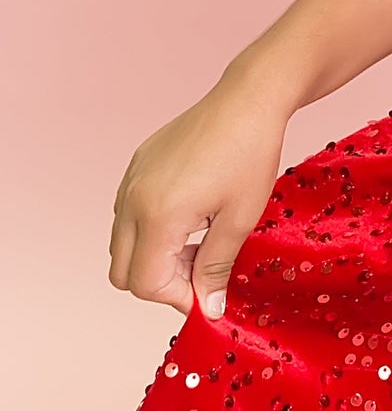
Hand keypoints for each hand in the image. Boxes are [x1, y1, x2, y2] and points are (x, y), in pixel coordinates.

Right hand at [109, 82, 288, 320]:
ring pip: (122, 246)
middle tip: (201, 273)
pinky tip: (190, 219)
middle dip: (160, 283)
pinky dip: (151, 232)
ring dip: (155, 258)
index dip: (178, 299)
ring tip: (200, 243)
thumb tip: (208, 308)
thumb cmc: (251, 156)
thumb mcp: (239, 219)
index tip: (209, 295)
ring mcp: (130, 182)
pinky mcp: (136, 167)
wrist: (247, 101)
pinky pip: (127, 216)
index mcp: (158, 216)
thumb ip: (216, 268)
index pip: (146, 284)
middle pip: (123, 273)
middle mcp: (133, 200)